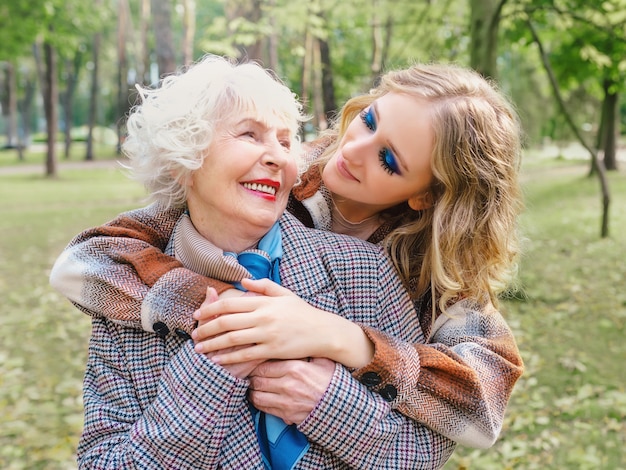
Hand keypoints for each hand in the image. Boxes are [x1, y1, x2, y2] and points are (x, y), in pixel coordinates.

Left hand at [192, 279, 373, 367]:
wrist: (322, 331)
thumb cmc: (302, 313)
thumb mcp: (284, 294)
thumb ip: (263, 286)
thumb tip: (242, 281)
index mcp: (263, 302)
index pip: (230, 304)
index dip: (210, 309)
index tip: (197, 315)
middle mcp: (263, 317)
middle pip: (226, 321)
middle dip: (206, 328)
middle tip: (193, 334)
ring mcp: (267, 334)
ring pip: (232, 339)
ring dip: (212, 344)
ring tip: (199, 349)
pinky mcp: (272, 350)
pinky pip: (245, 355)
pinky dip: (229, 358)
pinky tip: (217, 361)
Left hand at [248, 358, 334, 424]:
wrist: (339, 405)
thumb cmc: (330, 380)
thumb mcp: (321, 360)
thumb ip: (305, 351)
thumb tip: (294, 339)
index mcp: (294, 368)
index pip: (263, 365)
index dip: (256, 364)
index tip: (255, 363)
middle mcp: (287, 385)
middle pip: (257, 380)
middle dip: (252, 377)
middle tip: (252, 374)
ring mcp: (286, 401)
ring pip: (256, 395)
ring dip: (254, 391)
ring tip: (256, 386)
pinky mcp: (286, 414)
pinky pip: (264, 408)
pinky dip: (259, 403)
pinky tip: (261, 397)